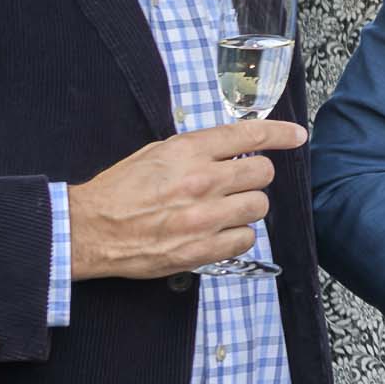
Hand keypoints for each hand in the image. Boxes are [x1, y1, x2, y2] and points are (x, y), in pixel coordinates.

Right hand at [68, 120, 305, 278]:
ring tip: (223, 210)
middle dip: (255, 176)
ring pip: (259, 207)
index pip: (249, 136)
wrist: (88, 229)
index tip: (296, 136)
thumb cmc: (118, 190)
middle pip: (263, 173)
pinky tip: (218, 232)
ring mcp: (203, 217)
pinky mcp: (201, 249)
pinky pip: (245, 239)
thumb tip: (232, 148)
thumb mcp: (156, 153)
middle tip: (238, 183)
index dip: (280, 134)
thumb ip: (197, 150)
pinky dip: (237, 236)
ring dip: (246, 207)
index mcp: (188, 151)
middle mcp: (201, 181)